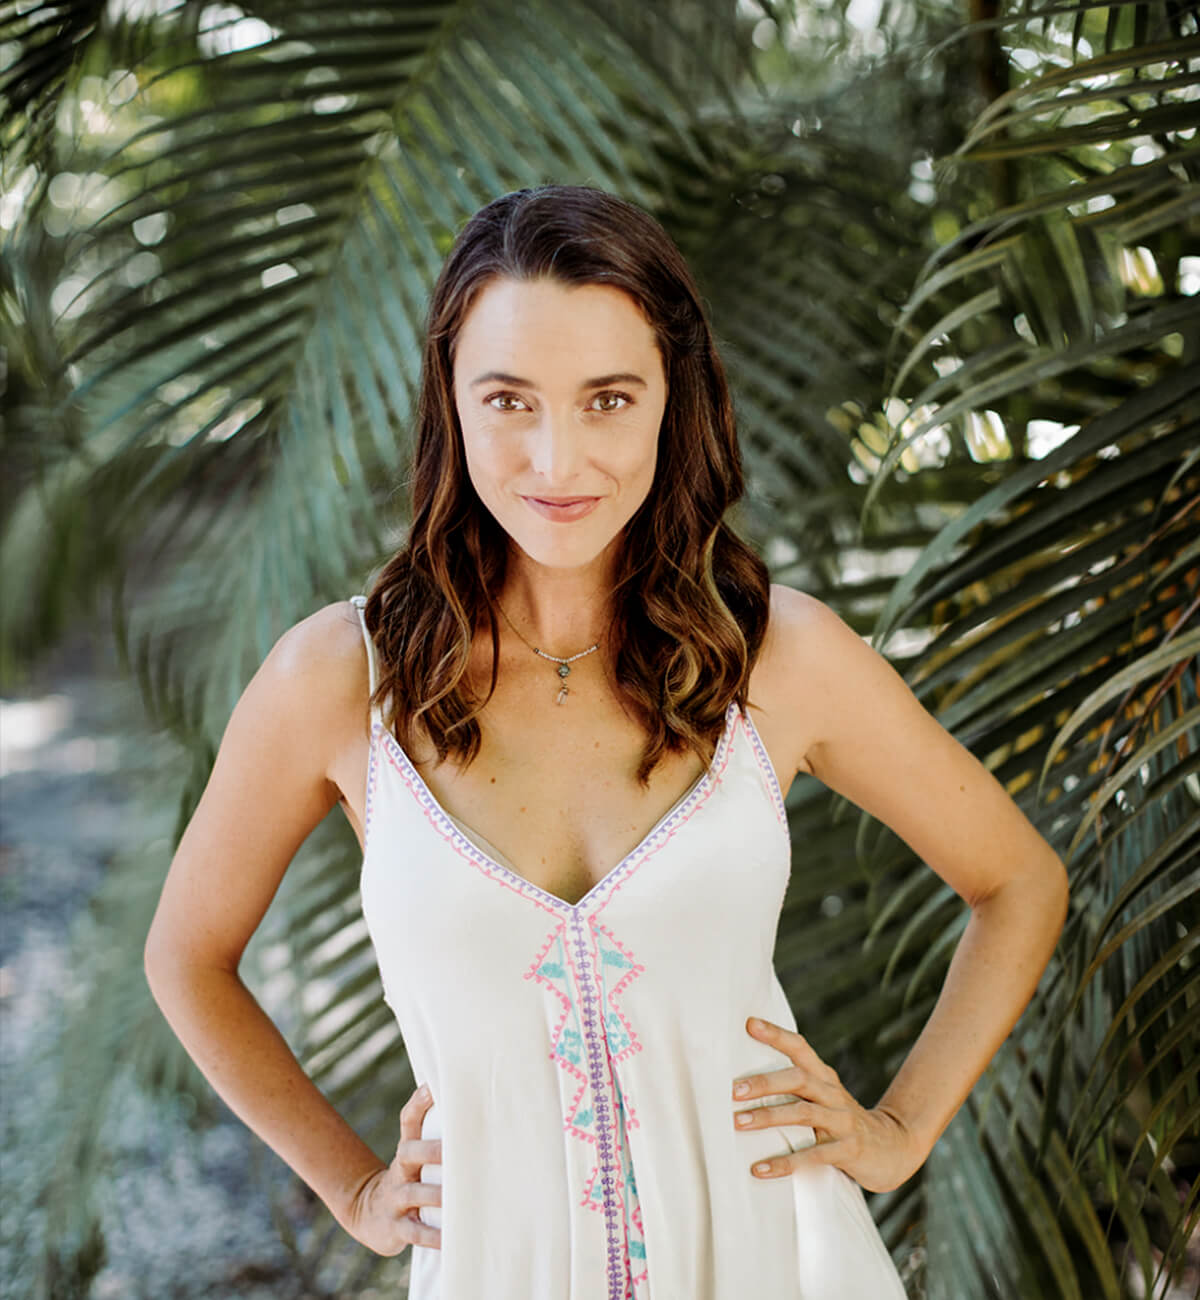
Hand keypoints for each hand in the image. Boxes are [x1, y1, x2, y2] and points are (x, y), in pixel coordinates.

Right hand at [343, 1082, 442, 1254]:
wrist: (369, 1213)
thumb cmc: (407, 1178)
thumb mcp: (414, 1154)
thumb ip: (434, 1131)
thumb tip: (457, 1096)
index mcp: (407, 1150)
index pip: (408, 1120)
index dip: (419, 1103)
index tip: (432, 1087)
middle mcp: (401, 1171)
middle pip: (409, 1152)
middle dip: (430, 1150)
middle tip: (452, 1148)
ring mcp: (396, 1199)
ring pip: (414, 1193)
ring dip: (435, 1194)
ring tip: (454, 1196)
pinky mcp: (396, 1228)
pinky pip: (415, 1232)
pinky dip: (432, 1236)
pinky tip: (448, 1239)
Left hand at [732, 1017, 923, 1192]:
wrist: (892, 1148)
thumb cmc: (842, 1121)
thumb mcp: (823, 1098)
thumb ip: (794, 1088)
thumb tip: (744, 1081)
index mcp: (824, 1077)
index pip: (800, 1048)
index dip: (776, 1034)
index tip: (749, 1024)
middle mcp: (833, 1094)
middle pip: (798, 1079)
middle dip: (765, 1083)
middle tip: (733, 1089)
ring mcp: (843, 1121)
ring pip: (803, 1113)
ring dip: (768, 1117)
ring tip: (738, 1123)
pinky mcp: (848, 1150)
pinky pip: (813, 1156)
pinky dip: (785, 1162)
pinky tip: (760, 1169)